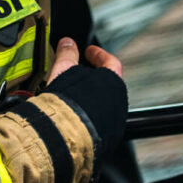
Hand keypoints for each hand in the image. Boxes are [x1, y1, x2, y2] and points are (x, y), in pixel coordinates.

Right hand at [42, 39, 127, 170]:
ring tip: (70, 96)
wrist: (65, 138)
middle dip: (92, 78)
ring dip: (89, 98)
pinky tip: (71, 115)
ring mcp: (113, 123)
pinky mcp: (104, 138)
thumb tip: (67, 43)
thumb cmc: (68, 106)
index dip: (98, 55)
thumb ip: (67, 54)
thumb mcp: (64, 72)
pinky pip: (97, 122)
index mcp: (113, 84)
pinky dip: (87, 115)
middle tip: (77, 74)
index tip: (89, 52)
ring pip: (103, 105)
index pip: (111, 63)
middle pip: (107, 85)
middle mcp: (118, 104)